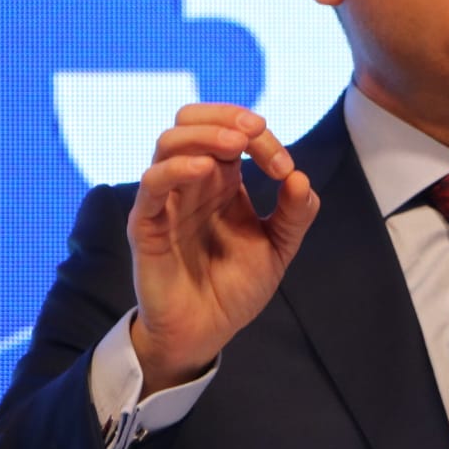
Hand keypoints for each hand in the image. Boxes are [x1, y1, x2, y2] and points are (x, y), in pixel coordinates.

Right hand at [127, 104, 319, 393]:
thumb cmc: (236, 288)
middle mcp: (192, 183)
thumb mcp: (279, 248)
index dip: (261, 138)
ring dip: (204, 133)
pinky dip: (175, 168)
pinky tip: (204, 169)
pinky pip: (151, 184)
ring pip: (168, 142)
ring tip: (235, 144)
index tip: (284, 168)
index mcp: (223, 181)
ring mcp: (168, 201)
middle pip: (191, 121)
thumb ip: (295, 214)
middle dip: (225, 116)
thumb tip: (300, 176)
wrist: (207, 332)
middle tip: (256, 133)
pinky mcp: (148, 225)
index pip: (232, 132)